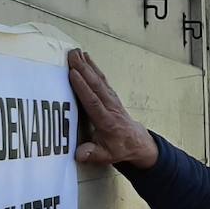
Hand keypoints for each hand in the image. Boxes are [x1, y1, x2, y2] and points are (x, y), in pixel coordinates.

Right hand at [68, 48, 157, 168]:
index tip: (73, 74)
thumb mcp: (107, 156)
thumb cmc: (120, 148)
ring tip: (77, 52)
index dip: (83, 88)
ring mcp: (112, 100)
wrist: (138, 143)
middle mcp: (110, 107)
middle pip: (96, 86)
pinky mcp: (111, 96)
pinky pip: (102, 79)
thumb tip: (80, 154)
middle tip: (71, 55)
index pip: (93, 102)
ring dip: (88, 65)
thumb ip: (93, 154)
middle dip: (84, 69)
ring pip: (99, 79)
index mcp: (107, 121)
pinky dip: (94, 68)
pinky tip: (87, 59)